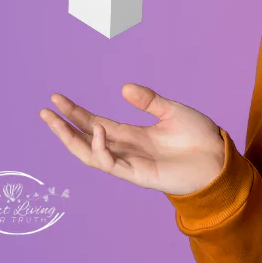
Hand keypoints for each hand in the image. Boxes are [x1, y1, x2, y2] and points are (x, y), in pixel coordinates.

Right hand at [39, 83, 226, 195]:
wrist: (218, 159)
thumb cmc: (199, 137)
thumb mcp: (172, 111)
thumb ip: (149, 101)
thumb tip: (123, 88)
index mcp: (133, 134)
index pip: (95, 123)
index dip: (76, 113)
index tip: (56, 99)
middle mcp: (127, 149)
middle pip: (86, 139)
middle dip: (64, 127)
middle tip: (44, 111)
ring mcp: (130, 163)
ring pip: (90, 154)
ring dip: (71, 138)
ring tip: (55, 120)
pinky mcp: (138, 174)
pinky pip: (111, 163)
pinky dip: (100, 147)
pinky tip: (97, 130)